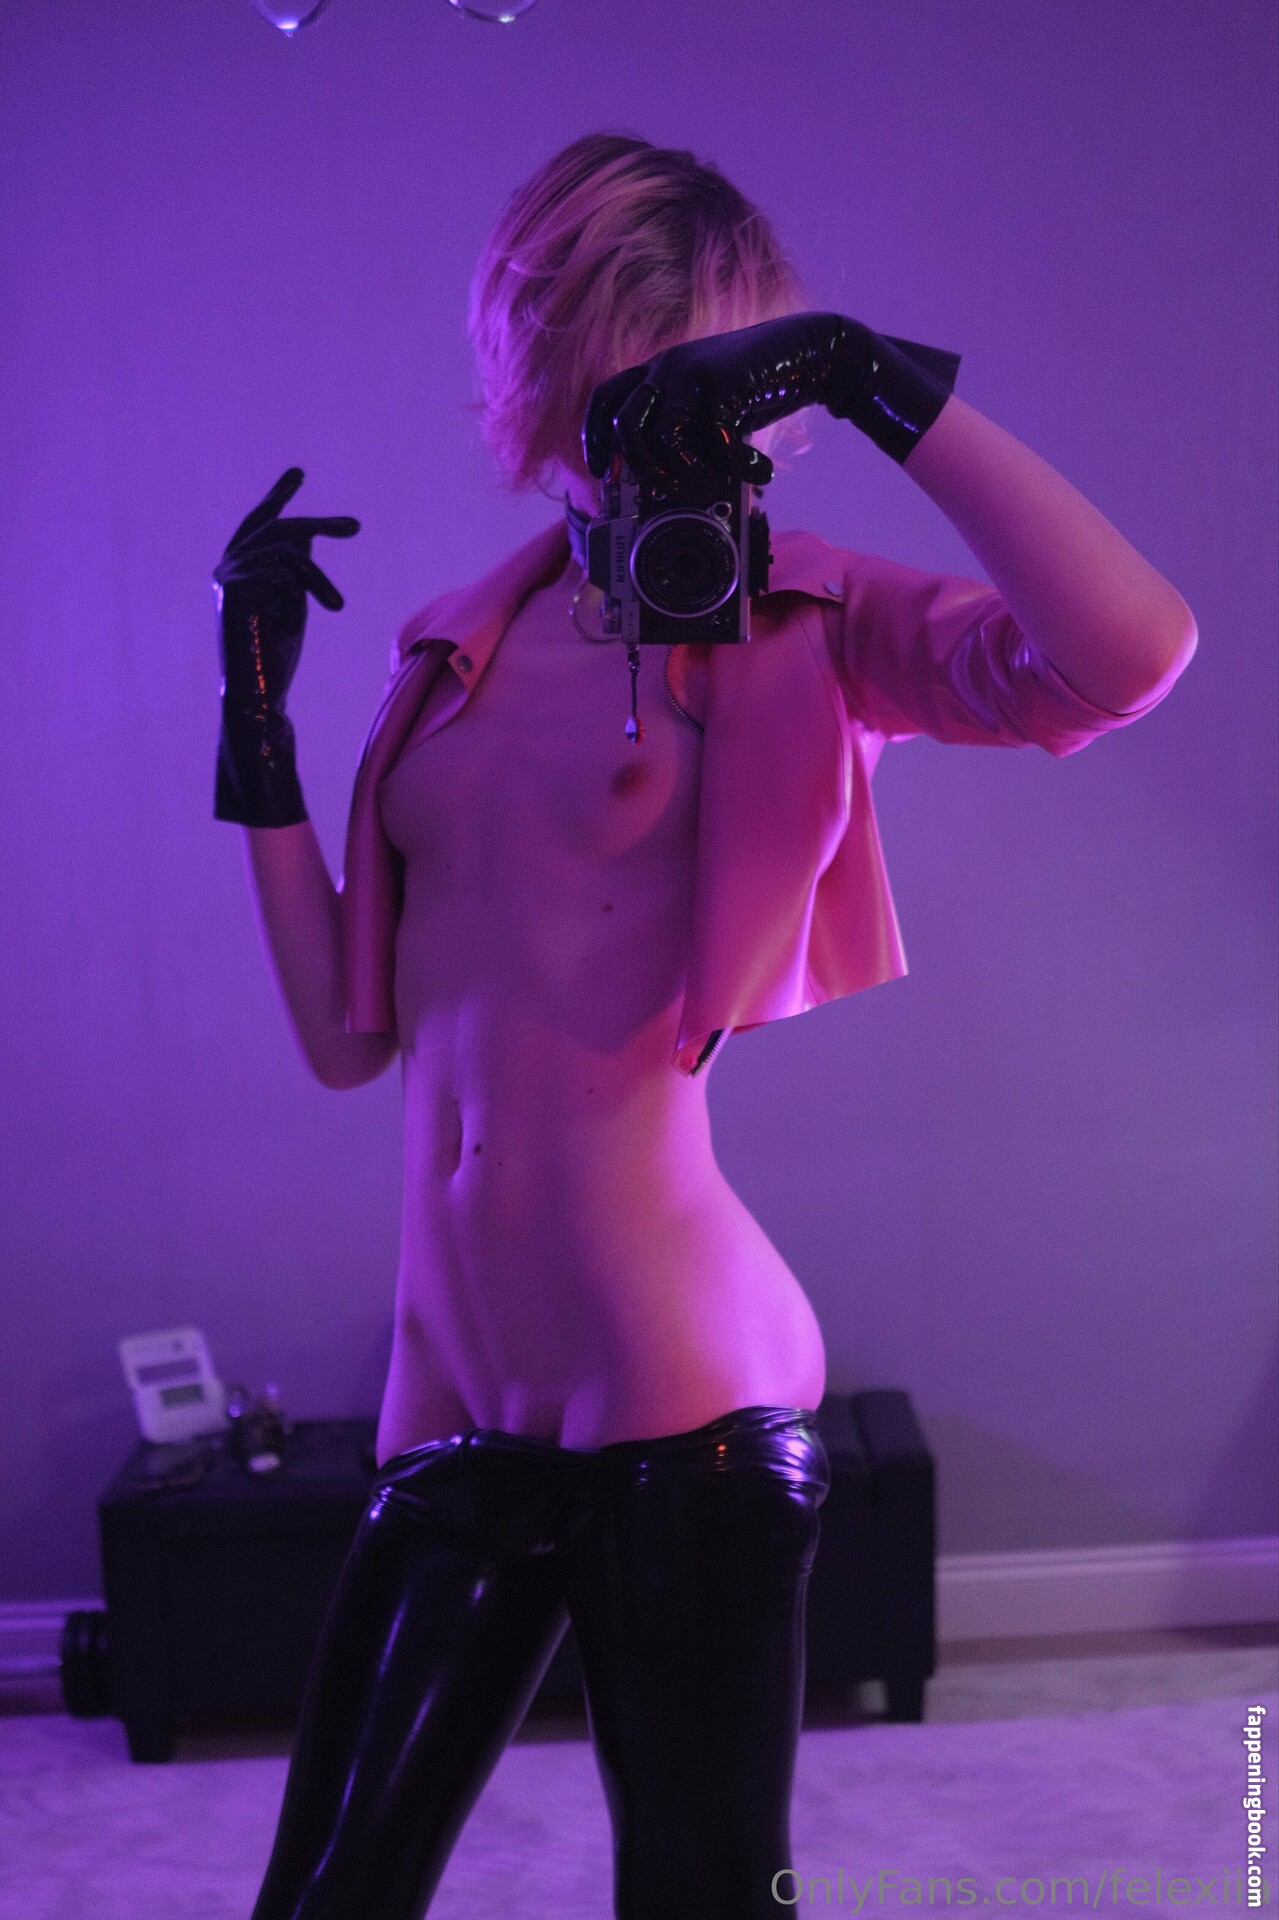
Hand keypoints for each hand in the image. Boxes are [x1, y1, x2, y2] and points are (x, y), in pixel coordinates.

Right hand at [212, 468, 358, 825]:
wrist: (260, 695)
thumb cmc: (276, 656)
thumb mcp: (292, 601)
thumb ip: (296, 566)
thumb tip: (307, 534)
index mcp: (238, 569)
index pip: (259, 525)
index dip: (277, 498)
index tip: (296, 473)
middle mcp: (226, 568)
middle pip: (273, 526)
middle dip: (315, 522)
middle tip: (353, 527)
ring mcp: (226, 576)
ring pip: (284, 546)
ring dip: (318, 575)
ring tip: (336, 605)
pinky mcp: (233, 588)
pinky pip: (283, 564)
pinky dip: (311, 583)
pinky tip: (326, 608)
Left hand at [582, 313, 960, 490]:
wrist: (811, 353)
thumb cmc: (758, 391)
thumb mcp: (712, 414)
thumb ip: (686, 438)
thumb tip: (666, 492)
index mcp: (657, 373)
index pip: (605, 400)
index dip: (596, 439)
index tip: (602, 473)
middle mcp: (666, 366)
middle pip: (626, 429)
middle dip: (649, 474)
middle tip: (680, 492)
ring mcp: (692, 369)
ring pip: (663, 440)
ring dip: (691, 475)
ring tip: (721, 482)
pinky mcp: (722, 378)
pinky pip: (712, 439)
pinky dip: (735, 465)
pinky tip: (758, 468)